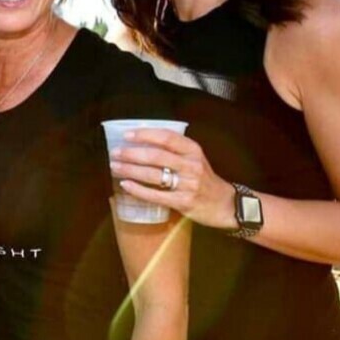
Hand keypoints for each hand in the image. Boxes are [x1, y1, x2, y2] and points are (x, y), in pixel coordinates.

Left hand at [109, 128, 236, 230]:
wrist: (225, 204)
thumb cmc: (203, 179)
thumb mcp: (195, 159)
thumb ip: (174, 150)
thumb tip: (141, 143)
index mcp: (193, 150)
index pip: (166, 137)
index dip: (145, 134)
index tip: (126, 135)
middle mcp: (191, 165)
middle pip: (156, 156)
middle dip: (131, 153)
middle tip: (115, 153)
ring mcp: (188, 184)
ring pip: (153, 174)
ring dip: (130, 170)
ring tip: (115, 167)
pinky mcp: (184, 202)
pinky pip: (156, 195)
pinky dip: (138, 190)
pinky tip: (125, 185)